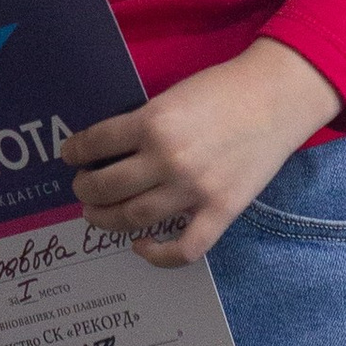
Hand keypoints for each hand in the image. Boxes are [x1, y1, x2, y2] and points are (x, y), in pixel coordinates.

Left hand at [67, 39, 339, 266]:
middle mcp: (168, 159)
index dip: (75, 152)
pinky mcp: (221, 210)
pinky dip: (158, 254)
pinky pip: (185, 248)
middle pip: (108, 186)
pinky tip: (140, 245)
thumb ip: (144, 124)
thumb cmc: (223, 90)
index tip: (69, 156)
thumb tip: (109, 151)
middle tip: (82, 189)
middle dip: (85, 190)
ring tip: (97, 213)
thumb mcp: (172, 95)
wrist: (276, 98)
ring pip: (134, 217)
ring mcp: (195, 189)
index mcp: (153, 122)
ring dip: (107, 219)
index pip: (96, 143)